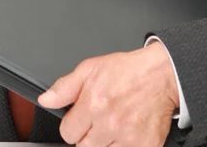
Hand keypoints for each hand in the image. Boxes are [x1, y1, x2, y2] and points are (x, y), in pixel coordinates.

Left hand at [38, 42, 178, 146]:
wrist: (160, 75)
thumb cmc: (127, 71)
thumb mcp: (91, 68)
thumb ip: (65, 87)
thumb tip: (46, 100)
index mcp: (93, 103)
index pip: (67, 132)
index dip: (73, 124)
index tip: (81, 118)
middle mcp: (109, 123)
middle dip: (87, 134)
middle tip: (99, 119)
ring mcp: (127, 137)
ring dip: (104, 142)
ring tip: (113, 124)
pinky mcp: (144, 146)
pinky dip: (122, 145)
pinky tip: (126, 131)